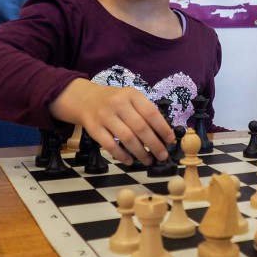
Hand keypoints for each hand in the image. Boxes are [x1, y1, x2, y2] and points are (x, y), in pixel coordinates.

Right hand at [50, 79, 174, 164]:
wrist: (85, 99)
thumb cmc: (115, 101)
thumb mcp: (130, 98)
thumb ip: (144, 112)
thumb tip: (164, 134)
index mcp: (132, 94)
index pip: (151, 113)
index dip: (163, 128)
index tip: (171, 140)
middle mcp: (118, 103)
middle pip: (141, 128)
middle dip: (154, 145)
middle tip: (163, 156)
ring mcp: (104, 116)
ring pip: (127, 138)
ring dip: (140, 153)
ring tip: (148, 160)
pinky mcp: (93, 128)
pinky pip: (110, 146)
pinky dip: (122, 156)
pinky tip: (130, 161)